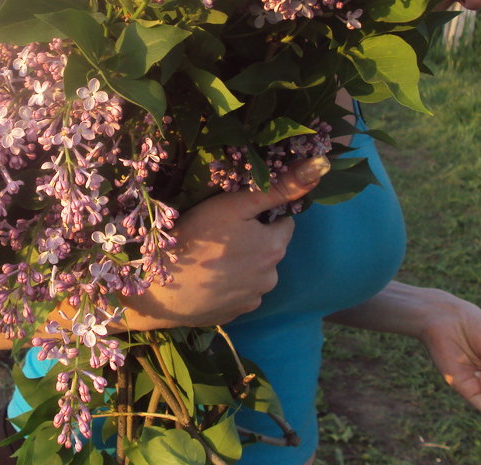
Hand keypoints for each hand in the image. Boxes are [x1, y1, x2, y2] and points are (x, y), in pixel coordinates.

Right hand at [117, 157, 329, 329]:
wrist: (160, 291)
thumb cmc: (195, 238)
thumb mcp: (233, 204)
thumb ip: (276, 187)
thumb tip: (320, 166)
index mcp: (275, 248)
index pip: (283, 221)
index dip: (259, 215)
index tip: (234, 215)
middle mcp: (272, 277)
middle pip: (268, 248)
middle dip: (251, 240)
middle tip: (217, 234)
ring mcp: (253, 299)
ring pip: (254, 271)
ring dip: (240, 263)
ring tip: (208, 256)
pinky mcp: (234, 315)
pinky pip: (238, 292)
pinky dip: (227, 284)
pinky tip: (205, 277)